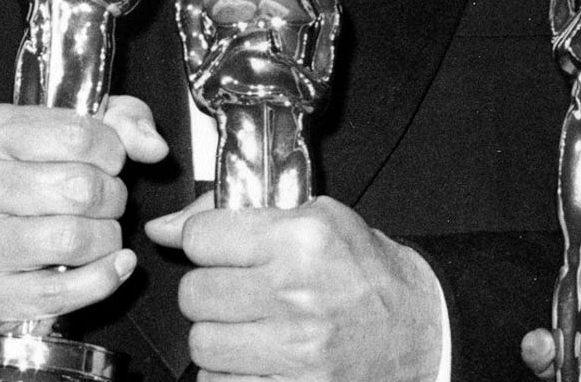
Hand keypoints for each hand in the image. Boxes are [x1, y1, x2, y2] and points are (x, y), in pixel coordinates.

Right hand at [0, 94, 166, 325]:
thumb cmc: (30, 170)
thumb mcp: (72, 125)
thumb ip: (122, 121)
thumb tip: (154, 148)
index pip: (77, 135)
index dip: (112, 150)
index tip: (111, 160)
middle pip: (78, 188)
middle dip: (112, 195)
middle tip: (108, 199)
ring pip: (71, 240)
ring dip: (107, 237)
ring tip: (102, 230)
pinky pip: (57, 293)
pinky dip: (101, 280)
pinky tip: (115, 265)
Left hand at [146, 194, 442, 380]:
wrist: (416, 330)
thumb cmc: (365, 271)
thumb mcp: (319, 218)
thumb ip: (244, 215)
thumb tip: (164, 227)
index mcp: (304, 238)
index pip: (202, 237)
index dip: (206, 241)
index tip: (220, 248)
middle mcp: (295, 293)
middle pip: (194, 293)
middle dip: (211, 289)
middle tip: (240, 289)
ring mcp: (293, 350)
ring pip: (201, 344)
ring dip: (220, 335)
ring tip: (253, 325)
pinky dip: (231, 373)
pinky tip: (259, 357)